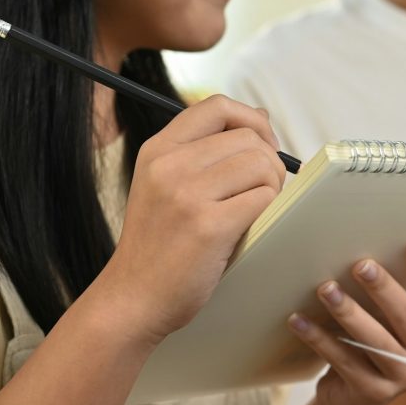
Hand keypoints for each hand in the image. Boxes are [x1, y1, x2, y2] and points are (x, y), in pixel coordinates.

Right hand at [100, 95, 286, 344]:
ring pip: (262, 165)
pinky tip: (248, 226)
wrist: (133, 298)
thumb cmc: (159, 245)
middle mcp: (170, 165)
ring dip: (272, 186)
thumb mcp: (165, 185)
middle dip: (270, 161)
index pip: (217, 106)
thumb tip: (262, 119)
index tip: (261, 146)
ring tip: (254, 209)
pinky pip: (264, 198)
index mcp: (158, 150)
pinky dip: (267, 210)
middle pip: (248, 137)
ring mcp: (188, 195)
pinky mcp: (209, 226)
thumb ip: (206, 152)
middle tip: (262, 189)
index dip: (252, 121)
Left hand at [284, 240, 405, 404]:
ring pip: (373, 340)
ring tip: (326, 289)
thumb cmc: (374, 344)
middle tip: (360, 265)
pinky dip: (319, 338)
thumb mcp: (390, 321)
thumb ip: (389, 295)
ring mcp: (402, 376)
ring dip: (347, 311)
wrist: (355, 398)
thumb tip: (365, 255)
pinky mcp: (373, 392)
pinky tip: (300, 320)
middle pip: (405, 317)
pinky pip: (342, 360)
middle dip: (382, 288)